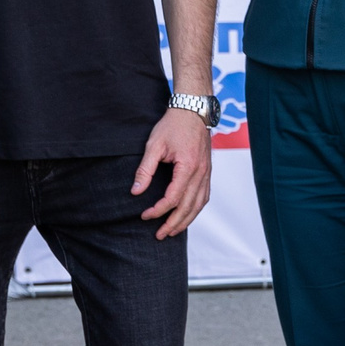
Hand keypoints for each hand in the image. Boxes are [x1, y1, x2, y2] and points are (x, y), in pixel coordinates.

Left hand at [136, 103, 213, 237]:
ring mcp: (207, 173)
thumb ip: (145, 169)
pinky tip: (187, 215)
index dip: (158, 210)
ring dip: (186, 221)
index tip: (145, 215)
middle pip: (189, 206)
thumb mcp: (154, 144)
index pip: (173, 198)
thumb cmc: (173, 125)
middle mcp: (201, 173)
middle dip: (173, 223)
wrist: (193, 110)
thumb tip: (136, 191)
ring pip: (199, 204)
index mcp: (188, 166)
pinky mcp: (207, 172)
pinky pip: (204, 196)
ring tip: (172, 231)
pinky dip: (195, 209)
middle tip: (159, 235)